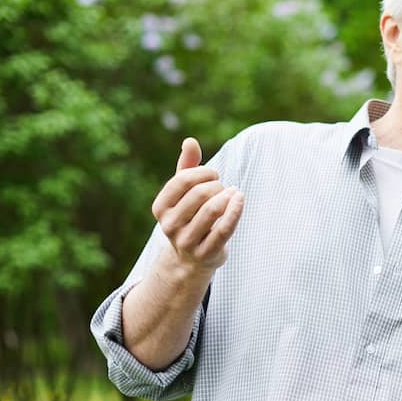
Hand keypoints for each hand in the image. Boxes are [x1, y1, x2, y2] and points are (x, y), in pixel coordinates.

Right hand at [152, 137, 243, 274]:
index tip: (214, 174)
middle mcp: (169, 225)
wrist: (190, 260)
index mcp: (160, 208)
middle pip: (200, 194)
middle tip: (223, 189)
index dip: (203, 172)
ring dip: (228, 196)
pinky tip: (241, 199)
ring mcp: (187, 241)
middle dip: (217, 185)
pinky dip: (235, 211)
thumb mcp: (183, 194)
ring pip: (212, 210)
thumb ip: (186, 167)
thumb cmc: (189, 216)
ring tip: (233, 193)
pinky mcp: (206, 253)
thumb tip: (190, 141)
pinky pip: (224, 229)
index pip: (183, 180)